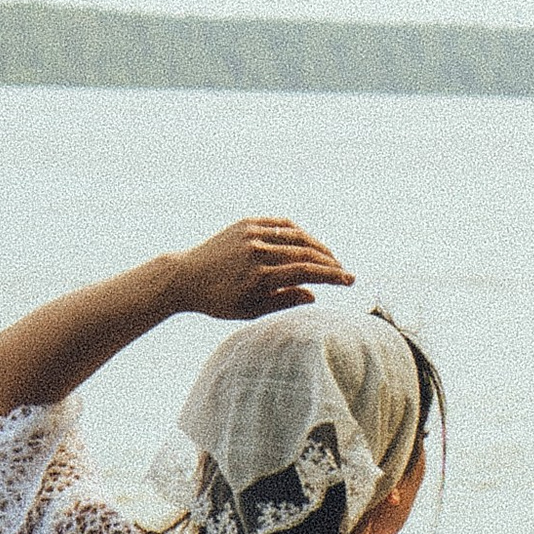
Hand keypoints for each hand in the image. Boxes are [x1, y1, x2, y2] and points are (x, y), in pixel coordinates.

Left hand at [172, 218, 351, 323]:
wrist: (184, 276)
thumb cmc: (217, 300)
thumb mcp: (249, 310)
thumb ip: (283, 301)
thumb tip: (314, 294)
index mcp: (258, 277)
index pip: (305, 273)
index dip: (331, 276)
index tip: (349, 281)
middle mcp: (256, 252)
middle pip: (305, 254)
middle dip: (331, 263)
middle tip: (345, 273)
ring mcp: (251, 235)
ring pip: (297, 236)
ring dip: (319, 247)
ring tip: (331, 259)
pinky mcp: (246, 223)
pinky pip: (281, 225)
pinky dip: (299, 233)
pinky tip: (310, 243)